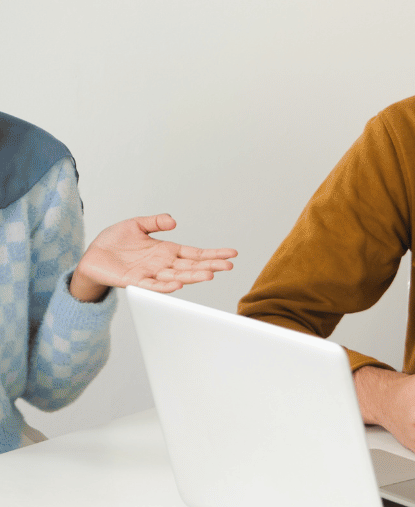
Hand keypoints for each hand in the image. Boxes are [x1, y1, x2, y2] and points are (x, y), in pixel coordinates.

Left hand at [70, 214, 236, 301]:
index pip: (195, 253)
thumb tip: (173, 221)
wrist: (91, 257)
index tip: (232, 254)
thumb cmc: (113, 243)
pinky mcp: (135, 281)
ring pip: (177, 276)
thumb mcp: (136, 225)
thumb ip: (155, 222)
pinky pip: (153, 285)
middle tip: (229, 266)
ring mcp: (151, 274)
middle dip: (211, 266)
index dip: (213, 253)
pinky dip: (166, 286)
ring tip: (210, 274)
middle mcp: (162, 264)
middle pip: (192, 265)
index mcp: (166, 251)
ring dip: (193, 276)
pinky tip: (179, 284)